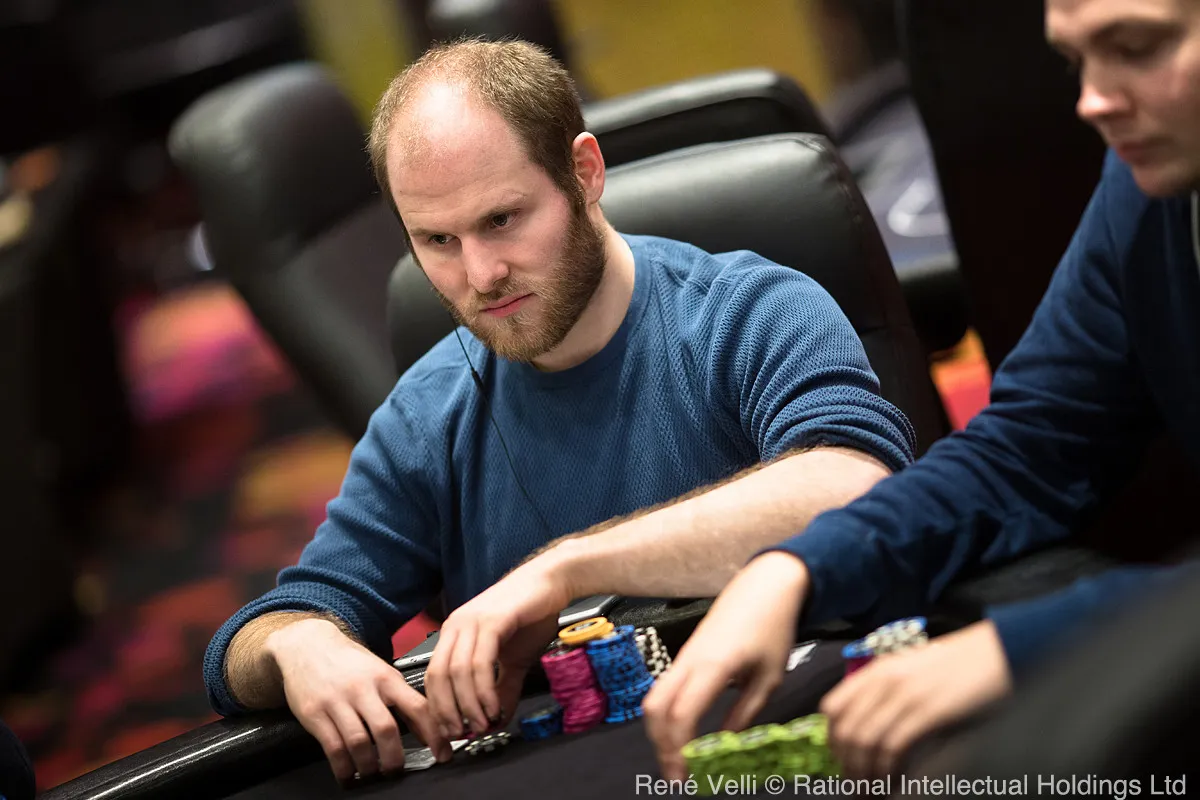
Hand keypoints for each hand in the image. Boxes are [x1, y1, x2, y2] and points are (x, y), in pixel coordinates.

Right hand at [265, 618, 450, 782]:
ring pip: (359, 742)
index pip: (417, 707)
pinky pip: (333, 747)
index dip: (433, 734)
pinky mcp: (315, 713)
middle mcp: (363, 689)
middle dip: (394, 758)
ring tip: (373, 773)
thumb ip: (402, 699)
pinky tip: (348, 773)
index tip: (442, 753)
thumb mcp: (380, 672)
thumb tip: (426, 731)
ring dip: (369, 766)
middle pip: (386, 729)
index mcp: (385, 678)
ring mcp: (337, 701)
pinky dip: (343, 767)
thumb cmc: (348, 660)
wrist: (308, 644)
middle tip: (396, 770)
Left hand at [425, 557, 570, 738]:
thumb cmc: (532, 614)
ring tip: (482, 724)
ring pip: (457, 672)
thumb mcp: (514, 659)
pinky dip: (484, 690)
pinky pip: (480, 662)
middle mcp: (456, 625)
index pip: (433, 676)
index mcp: (454, 632)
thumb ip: (502, 687)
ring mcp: (472, 621)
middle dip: (447, 711)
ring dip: (468, 705)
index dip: (439, 707)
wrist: (552, 581)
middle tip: (462, 734)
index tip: (451, 731)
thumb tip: (496, 718)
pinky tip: (493, 706)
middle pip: (438, 676)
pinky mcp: (492, 621)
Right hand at [643, 552, 808, 781]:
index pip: (682, 714)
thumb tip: (725, 743)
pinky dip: (665, 714)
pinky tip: (681, 732)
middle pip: (654, 708)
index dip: (678, 749)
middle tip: (676, 775)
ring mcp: (683, 656)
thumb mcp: (769, 677)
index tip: (684, 776)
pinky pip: (664, 688)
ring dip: (659, 731)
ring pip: (654, 698)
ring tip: (677, 758)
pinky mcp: (685, 654)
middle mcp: (689, 661)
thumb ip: (745, 712)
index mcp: (713, 667)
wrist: (764, 586)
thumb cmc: (772, 628)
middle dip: (660, 746)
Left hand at [820, 619, 1011, 777]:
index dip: (832, 740)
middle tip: (855, 785)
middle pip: (846, 730)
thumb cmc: (958, 664)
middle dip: (847, 764)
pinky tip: (891, 782)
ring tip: (870, 791)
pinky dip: (887, 770)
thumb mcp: (912, 669)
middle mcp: (883, 680)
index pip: (832, 707)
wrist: (997, 651)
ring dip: (864, 773)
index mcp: (877, 670)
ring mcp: (904, 695)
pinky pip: (893, 747)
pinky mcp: (927, 711)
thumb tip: (868, 723)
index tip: (842, 760)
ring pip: (864, 741)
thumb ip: (886, 688)